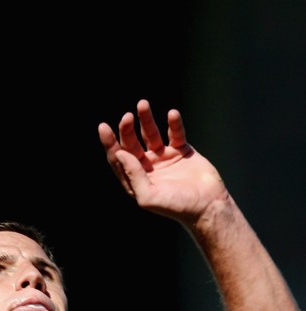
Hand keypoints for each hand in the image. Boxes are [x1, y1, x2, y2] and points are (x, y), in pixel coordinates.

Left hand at [98, 99, 227, 223]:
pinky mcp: (182, 151)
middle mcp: (147, 167)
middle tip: (127, 117)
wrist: (207, 205)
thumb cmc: (176, 206)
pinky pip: (175, 133)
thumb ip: (133, 176)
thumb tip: (119, 153)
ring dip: (146, 119)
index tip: (103, 127)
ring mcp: (164, 158)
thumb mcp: (149, 196)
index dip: (110, 143)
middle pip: (132, 143)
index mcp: (136, 180)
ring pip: (151, 134)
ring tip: (142, 104)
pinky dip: (174, 123)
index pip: (118, 158)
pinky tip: (172, 114)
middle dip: (127, 129)